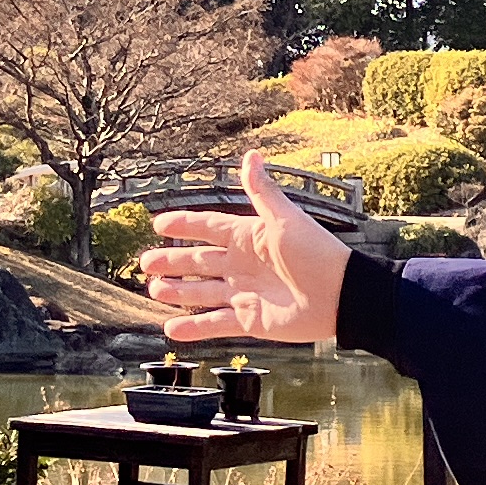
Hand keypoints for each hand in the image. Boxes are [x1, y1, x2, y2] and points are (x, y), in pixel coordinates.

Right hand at [140, 152, 348, 345]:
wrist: (340, 296)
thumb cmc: (316, 253)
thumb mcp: (284, 219)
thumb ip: (262, 191)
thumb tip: (249, 155)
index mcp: (248, 237)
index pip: (208, 227)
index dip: (184, 225)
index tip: (159, 224)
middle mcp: (242, 265)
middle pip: (199, 261)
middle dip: (172, 261)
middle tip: (145, 262)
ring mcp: (244, 293)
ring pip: (202, 291)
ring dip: (178, 291)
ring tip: (154, 290)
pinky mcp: (250, 320)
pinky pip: (215, 324)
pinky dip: (193, 327)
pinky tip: (171, 329)